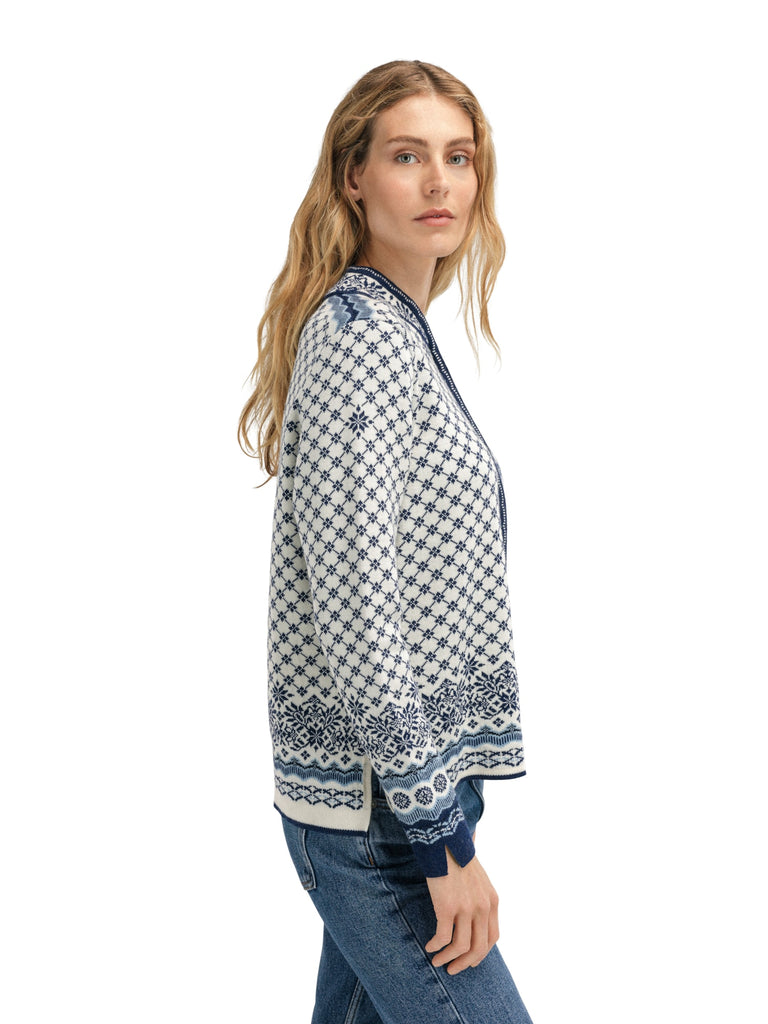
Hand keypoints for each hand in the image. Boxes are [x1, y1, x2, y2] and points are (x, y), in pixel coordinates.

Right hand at [424, 844, 499, 974]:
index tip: (469, 959)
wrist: (444, 839)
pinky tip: (429, 946)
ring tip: (438, 961)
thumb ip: (480, 892)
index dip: (481, 953)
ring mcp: (466, 908)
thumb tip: (477, 896)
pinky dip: (436, 946)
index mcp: (492, 901)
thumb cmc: (457, 854)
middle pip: (479, 948)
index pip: (492, 937)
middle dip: (466, 963)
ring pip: (461, 948)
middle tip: (453, 968)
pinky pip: (443, 938)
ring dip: (448, 958)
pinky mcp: (447, 907)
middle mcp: (482, 907)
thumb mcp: (479, 876)